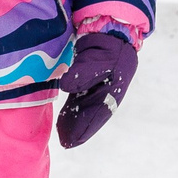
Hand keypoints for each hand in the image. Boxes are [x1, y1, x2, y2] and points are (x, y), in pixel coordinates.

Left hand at [56, 29, 137, 148]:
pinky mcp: (89, 84)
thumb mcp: (98, 58)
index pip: (96, 113)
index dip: (85, 127)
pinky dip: (72, 112)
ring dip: (75, 123)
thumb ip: (83, 72)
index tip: (73, 140)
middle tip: (66, 143)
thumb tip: (67, 87)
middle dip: (79, 130)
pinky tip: (64, 120)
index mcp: (112, 91)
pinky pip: (80, 101)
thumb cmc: (107, 46)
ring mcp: (98, 90)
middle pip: (91, 115)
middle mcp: (106, 94)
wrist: (112, 33)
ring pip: (85, 110)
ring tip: (64, 137)